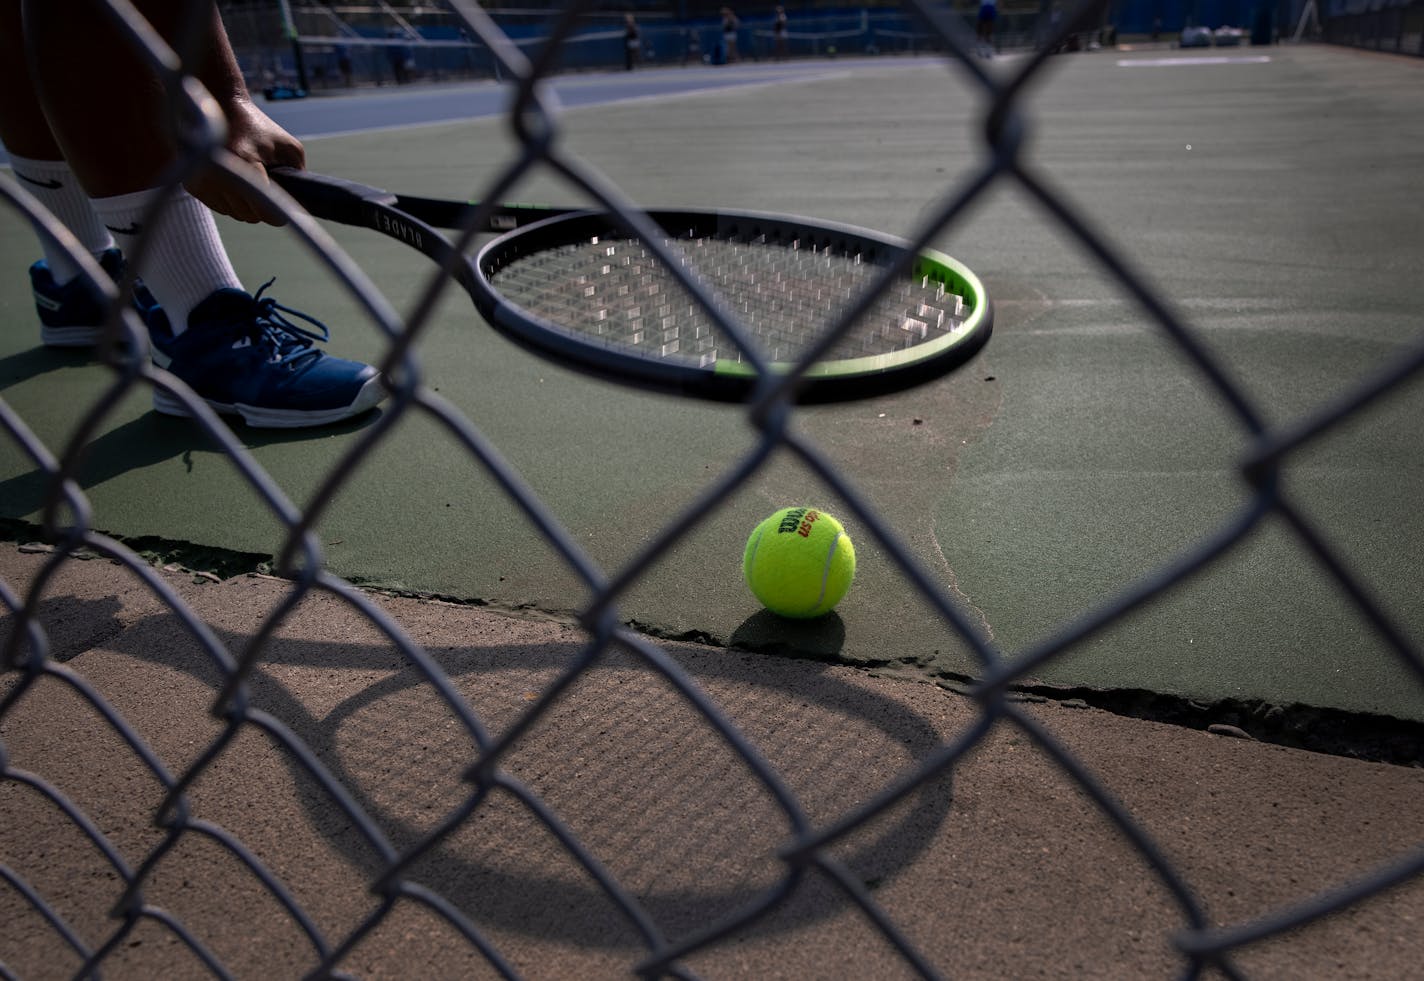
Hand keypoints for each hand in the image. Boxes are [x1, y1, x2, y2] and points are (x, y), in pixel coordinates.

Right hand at [184, 98, 305, 224]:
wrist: (221, 107)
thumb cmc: (259, 128)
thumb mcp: (289, 146)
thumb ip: (299, 174)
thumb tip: (302, 204)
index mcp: (246, 163)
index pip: (265, 210)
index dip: (278, 214)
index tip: (284, 210)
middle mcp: (221, 174)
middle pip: (251, 215)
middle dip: (262, 206)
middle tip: (266, 186)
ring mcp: (204, 180)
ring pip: (236, 214)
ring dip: (246, 204)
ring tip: (249, 179)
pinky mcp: (193, 185)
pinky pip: (221, 208)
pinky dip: (230, 200)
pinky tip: (234, 180)